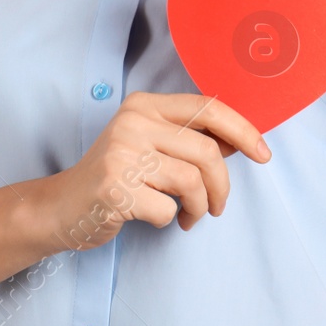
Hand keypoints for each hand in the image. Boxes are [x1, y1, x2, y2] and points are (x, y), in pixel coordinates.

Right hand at [41, 92, 270, 250]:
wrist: (62, 206)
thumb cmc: (116, 176)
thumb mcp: (150, 146)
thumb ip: (190, 139)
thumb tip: (240, 141)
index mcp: (143, 105)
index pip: (207, 107)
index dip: (243, 130)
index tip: (263, 154)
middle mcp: (132, 123)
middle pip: (207, 152)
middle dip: (222, 186)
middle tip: (217, 207)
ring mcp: (120, 155)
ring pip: (192, 182)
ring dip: (199, 208)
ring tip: (190, 217)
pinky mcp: (114, 189)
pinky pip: (167, 210)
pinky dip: (169, 221)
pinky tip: (154, 218)